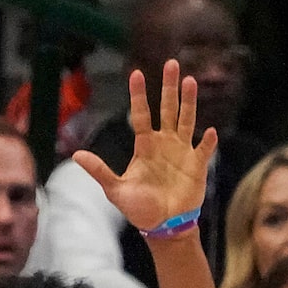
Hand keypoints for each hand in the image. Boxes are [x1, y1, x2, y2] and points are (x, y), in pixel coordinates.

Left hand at [75, 62, 218, 233]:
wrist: (162, 224)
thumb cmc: (138, 208)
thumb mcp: (115, 189)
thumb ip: (99, 171)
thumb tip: (76, 155)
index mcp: (145, 146)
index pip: (141, 115)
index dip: (139, 95)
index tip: (136, 73)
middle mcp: (164, 143)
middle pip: (167, 109)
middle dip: (169, 87)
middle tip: (171, 63)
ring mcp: (182, 152)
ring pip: (187, 120)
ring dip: (189, 102)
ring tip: (191, 80)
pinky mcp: (198, 165)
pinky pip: (205, 149)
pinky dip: (208, 141)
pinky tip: (210, 131)